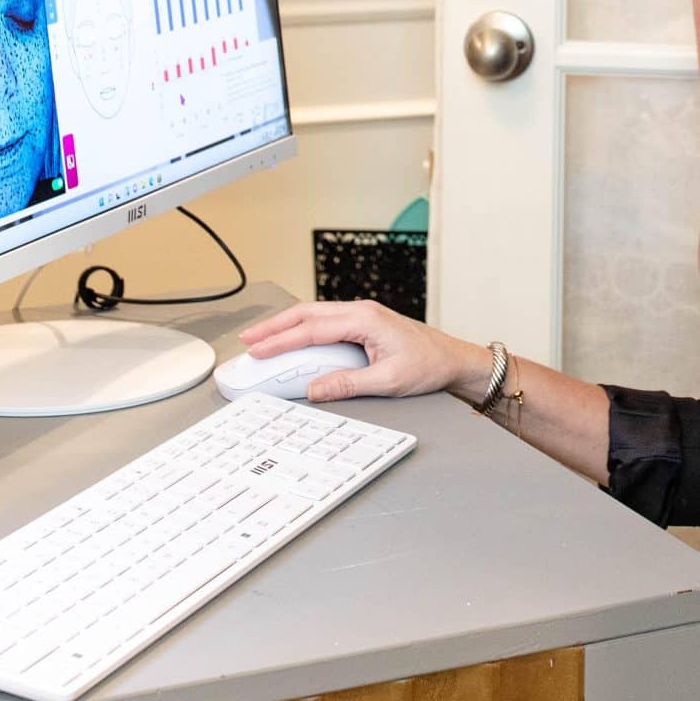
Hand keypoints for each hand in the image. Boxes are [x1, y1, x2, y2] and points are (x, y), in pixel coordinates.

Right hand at [237, 301, 491, 405]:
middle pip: (306, 314)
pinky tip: (291, 339)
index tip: (257, 351)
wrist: (453, 359)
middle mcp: (360, 311)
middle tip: (247, 341)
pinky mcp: (363, 323)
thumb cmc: (429, 366)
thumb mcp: (388, 381)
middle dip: (274, 327)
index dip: (280, 341)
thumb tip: (313, 389)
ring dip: (286, 326)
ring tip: (260, 340)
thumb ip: (348, 384)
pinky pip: (325, 323)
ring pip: (314, 315)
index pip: (312, 329)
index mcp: (365, 319)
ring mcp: (361, 315)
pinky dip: (302, 330)